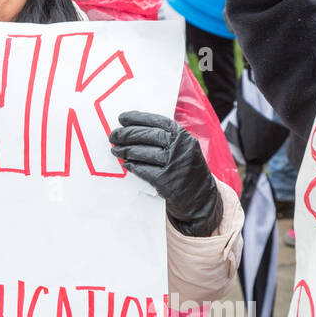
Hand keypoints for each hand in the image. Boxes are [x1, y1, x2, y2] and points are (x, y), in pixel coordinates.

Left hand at [109, 111, 221, 236]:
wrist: (201, 198)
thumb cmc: (186, 170)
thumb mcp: (183, 148)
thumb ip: (165, 138)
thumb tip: (133, 128)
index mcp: (183, 136)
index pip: (157, 121)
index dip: (138, 118)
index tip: (122, 118)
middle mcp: (180, 148)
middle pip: (147, 135)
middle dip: (126, 134)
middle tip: (113, 136)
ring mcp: (174, 164)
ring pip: (143, 152)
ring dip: (125, 150)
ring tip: (115, 150)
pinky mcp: (167, 181)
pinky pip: (143, 170)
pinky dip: (132, 166)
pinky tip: (126, 164)